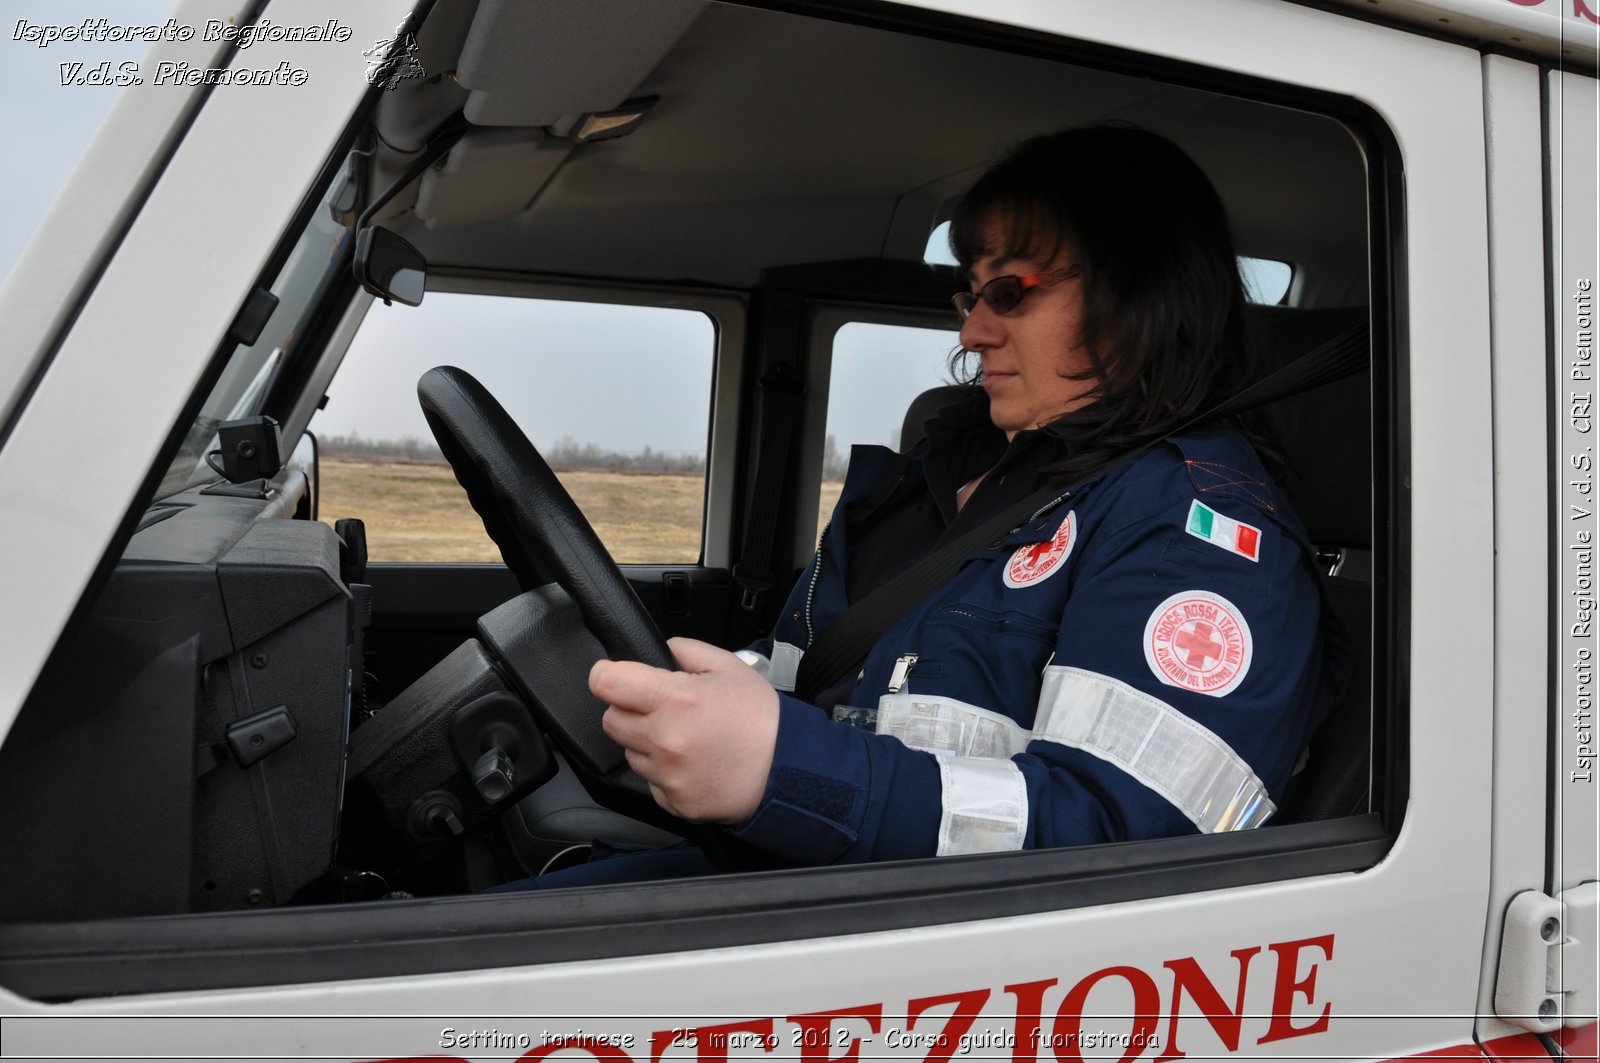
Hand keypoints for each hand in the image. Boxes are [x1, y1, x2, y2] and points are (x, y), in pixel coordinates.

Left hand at [591, 637, 779, 823]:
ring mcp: (667, 776)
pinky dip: (664, 773)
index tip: (614, 675)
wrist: (788, 771)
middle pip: (611, 720)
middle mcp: (665, 740)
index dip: (606, 674)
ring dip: (647, 742)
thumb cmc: (762, 719)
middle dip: (628, 709)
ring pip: (630, 752)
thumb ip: (686, 651)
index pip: (607, 683)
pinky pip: (650, 782)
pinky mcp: (673, 803)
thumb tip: (659, 651)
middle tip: (661, 709)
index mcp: (676, 700)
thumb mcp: (730, 667)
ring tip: (684, 739)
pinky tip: (692, 764)